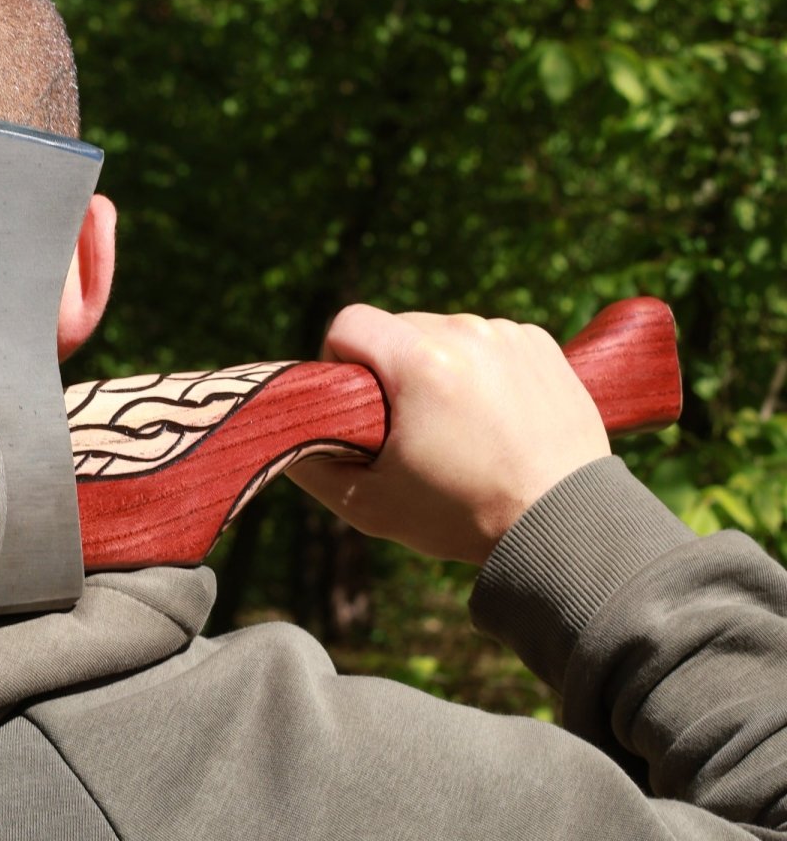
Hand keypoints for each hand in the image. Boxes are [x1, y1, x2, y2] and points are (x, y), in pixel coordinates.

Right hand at [288, 306, 609, 563]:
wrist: (564, 527)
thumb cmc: (463, 515)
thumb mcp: (370, 503)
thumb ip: (313, 465)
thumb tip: (284, 437)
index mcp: (421, 362)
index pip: (350, 322)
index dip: (339, 359)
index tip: (358, 403)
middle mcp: (466, 333)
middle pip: (397, 326)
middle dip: (390, 367)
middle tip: (410, 425)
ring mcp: (508, 334)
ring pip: (442, 331)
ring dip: (436, 365)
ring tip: (458, 424)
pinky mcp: (541, 343)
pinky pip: (487, 339)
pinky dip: (480, 368)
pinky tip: (493, 414)